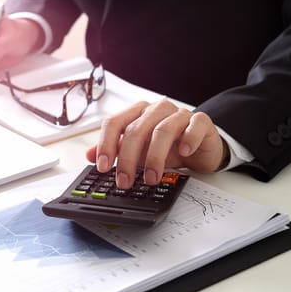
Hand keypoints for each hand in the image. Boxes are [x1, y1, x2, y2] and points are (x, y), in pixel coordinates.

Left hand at [85, 99, 227, 187]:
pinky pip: (194, 125)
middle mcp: (156, 110)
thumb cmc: (167, 147)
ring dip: (155, 157)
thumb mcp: (138, 151)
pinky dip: (188, 139)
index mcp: (137, 113)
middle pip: (136, 130)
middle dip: (128, 159)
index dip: (106, 144)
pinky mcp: (200, 121)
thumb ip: (115, 150)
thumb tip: (90, 155)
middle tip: (124, 181)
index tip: (103, 167)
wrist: (200, 147)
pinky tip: (184, 152)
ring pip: (163, 130)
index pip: (114, 123)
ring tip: (151, 178)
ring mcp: (179, 114)